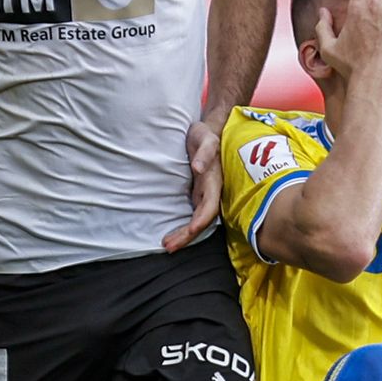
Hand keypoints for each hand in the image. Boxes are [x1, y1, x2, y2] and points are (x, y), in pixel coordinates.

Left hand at [163, 119, 222, 252]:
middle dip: (188, 235)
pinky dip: (183, 227)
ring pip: (196, 221)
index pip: (210, 207)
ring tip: (167, 245)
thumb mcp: (206, 138)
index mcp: (214, 182)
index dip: (201, 220)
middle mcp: (210, 193)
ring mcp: (203, 196)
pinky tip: (171, 234)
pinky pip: (191, 215)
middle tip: (168, 247)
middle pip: (202, 220)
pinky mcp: (196, 195)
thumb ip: (204, 152)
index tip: (190, 231)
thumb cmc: (205, 135)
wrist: (207, 133)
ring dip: (184, 235)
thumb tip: (198, 168)